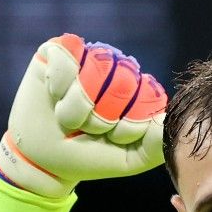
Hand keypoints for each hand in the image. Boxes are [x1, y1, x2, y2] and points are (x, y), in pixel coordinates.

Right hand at [0, 34, 167, 196]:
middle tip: (86, 129)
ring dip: (77, 107)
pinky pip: (66, 58)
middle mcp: (117, 68)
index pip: (148, 98)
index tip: (111, 138)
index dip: (127, 126)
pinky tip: (54, 96)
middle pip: (122, 85)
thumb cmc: (89, 157)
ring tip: (69, 118)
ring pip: (93, 74)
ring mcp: (89, 56)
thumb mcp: (128, 159)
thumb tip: (166, 121)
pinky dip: (58, 85)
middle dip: (100, 119)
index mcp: (139, 90)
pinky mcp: (59, 50)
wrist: (45, 160)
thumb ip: (155, 146)